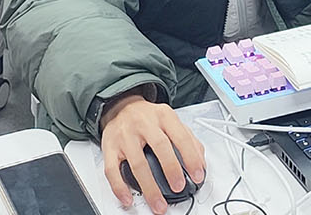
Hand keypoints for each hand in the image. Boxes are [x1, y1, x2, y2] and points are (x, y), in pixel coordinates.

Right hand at [100, 92, 205, 212]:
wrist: (119, 107)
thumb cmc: (147, 117)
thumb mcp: (170, 120)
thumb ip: (187, 138)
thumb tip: (200, 162)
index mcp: (163, 116)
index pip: (181, 137)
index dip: (191, 158)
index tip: (197, 175)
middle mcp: (144, 124)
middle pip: (160, 147)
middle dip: (171, 170)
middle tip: (179, 188)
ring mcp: (125, 136)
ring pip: (138, 163)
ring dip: (149, 187)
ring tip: (158, 203)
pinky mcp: (109, 147)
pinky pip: (112, 170)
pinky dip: (120, 187)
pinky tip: (128, 198)